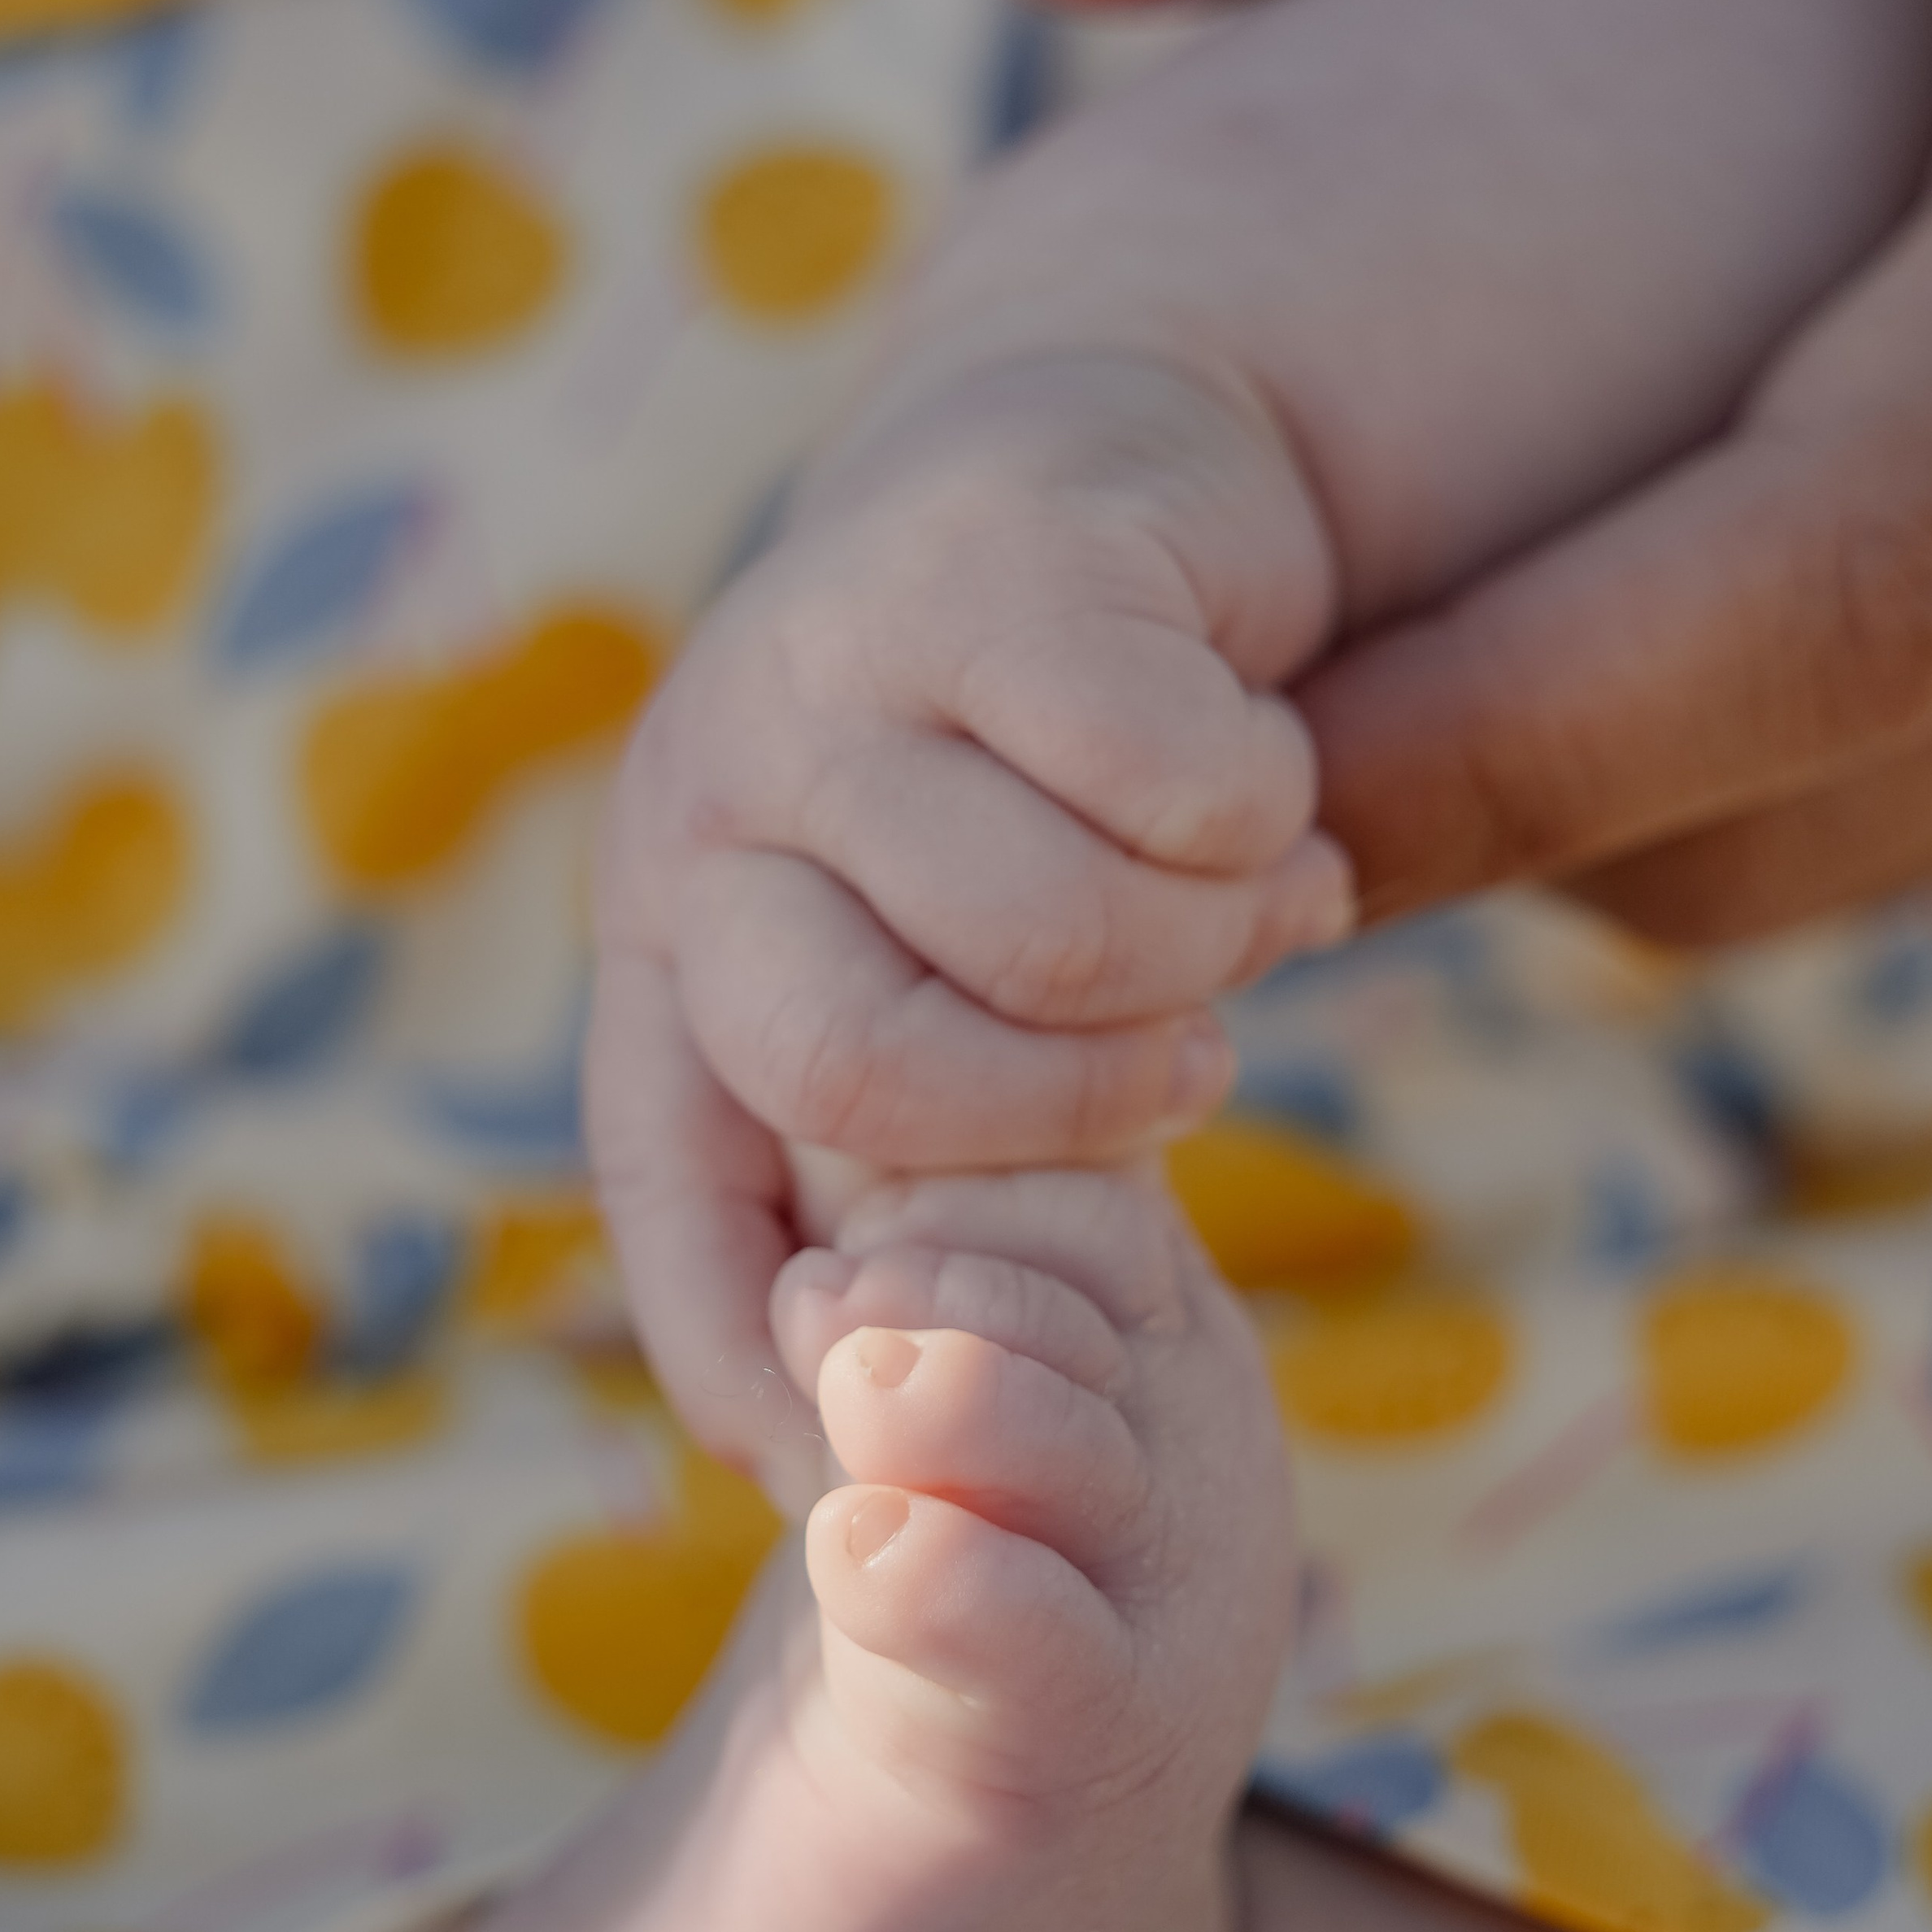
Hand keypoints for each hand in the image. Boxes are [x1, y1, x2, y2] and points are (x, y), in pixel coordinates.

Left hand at [588, 347, 1347, 1471]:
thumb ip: (914, 1140)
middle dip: (1072, 1111)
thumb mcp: (941, 977)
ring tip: (1250, 892)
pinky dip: (1262, 811)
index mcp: (676, 933)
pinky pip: (1171, 786)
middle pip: (860, 1070)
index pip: (668, 1181)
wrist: (1113, 479)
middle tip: (1193, 1066)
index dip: (750, 1338)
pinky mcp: (986, 558)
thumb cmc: (1038, 794)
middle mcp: (706, 798)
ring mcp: (825, 664)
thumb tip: (853, 1441)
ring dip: (1206, 942)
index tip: (859, 1452)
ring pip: (1053, 935)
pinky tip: (1262, 776)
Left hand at [962, 0, 1931, 940]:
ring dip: (1603, 812)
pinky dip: (1707, 762)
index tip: (1222, 777)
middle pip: (1850, 759)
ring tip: (1324, 699)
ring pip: (1885, 812)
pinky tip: (1516, 628)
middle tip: (1197, 764)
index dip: (1532, 735)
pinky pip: (1928, 764)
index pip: (1853, 580)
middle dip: (1518, 808)